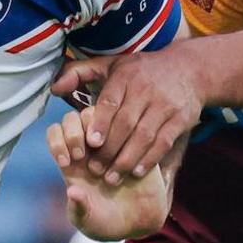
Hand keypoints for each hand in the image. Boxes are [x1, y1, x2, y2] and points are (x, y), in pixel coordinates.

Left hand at [47, 107, 172, 240]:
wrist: (138, 225)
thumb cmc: (106, 222)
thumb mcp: (87, 221)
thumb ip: (78, 208)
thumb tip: (73, 192)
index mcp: (73, 160)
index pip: (56, 132)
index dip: (56, 141)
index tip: (65, 163)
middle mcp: (91, 147)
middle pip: (75, 117)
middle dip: (74, 132)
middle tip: (81, 156)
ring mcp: (114, 142)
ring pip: (102, 115)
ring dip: (100, 135)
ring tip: (106, 167)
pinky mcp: (137, 144)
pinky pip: (131, 126)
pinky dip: (128, 141)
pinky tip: (130, 168)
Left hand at [51, 46, 203, 183]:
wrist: (188, 69)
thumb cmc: (139, 71)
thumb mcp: (110, 65)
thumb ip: (79, 73)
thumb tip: (54, 88)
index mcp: (125, 76)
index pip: (111, 101)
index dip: (100, 122)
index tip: (90, 143)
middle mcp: (146, 90)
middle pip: (126, 123)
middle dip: (110, 149)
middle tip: (95, 170)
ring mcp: (165, 105)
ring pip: (144, 136)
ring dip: (127, 159)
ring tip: (112, 178)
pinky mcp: (181, 119)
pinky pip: (164, 142)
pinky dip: (150, 159)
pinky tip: (136, 172)